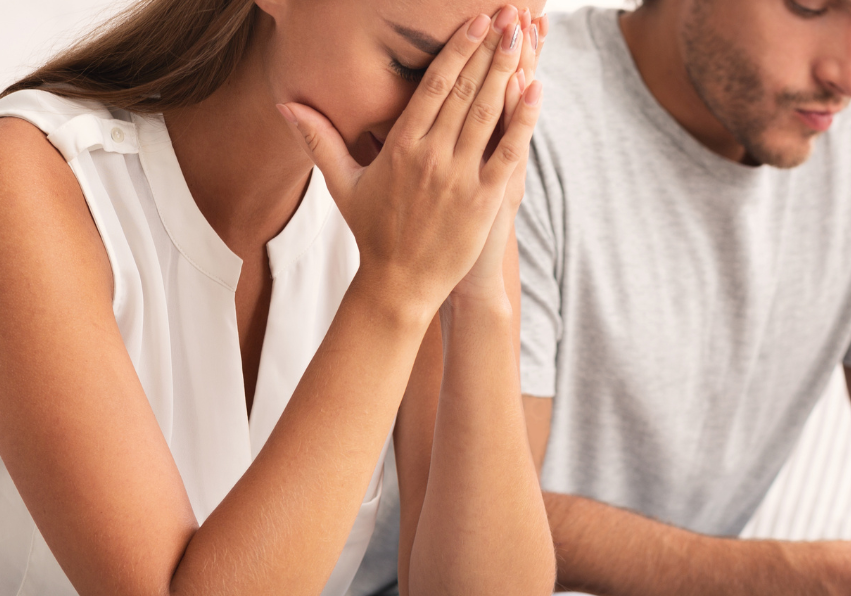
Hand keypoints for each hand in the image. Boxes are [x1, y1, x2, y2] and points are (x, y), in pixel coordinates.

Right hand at [278, 7, 540, 319]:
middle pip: (464, 91)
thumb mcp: (341, 184)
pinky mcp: (484, 201)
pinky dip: (524, 120)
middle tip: (507, 12)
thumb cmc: (372, 232)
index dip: (456, 51)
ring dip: (506, 71)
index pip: (432, 86)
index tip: (474, 22)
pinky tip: (536, 88)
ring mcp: (460, 178)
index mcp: (401, 147)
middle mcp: (432, 157)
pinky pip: (508, 152)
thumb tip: (284, 105)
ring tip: (521, 35)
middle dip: (487, 49)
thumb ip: (319, 139)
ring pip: (487, 114)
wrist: (399, 284)